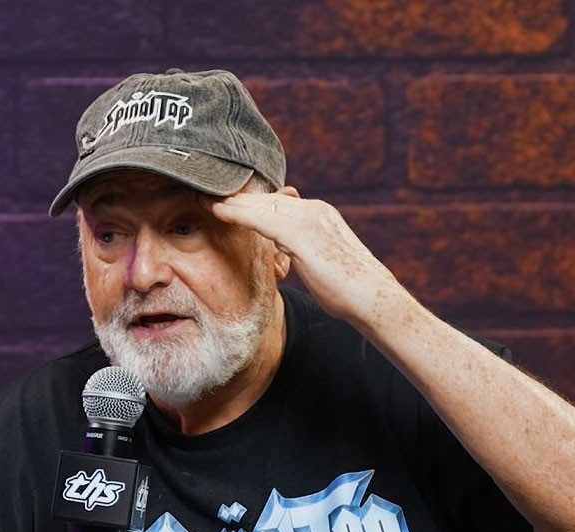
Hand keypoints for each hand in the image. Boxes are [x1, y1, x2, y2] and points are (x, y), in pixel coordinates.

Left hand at [200, 186, 405, 328]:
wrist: (373, 299)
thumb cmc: (346, 290)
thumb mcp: (316, 261)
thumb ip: (297, 249)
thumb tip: (280, 248)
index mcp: (318, 214)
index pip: (275, 201)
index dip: (247, 200)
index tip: (221, 197)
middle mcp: (313, 210)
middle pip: (265, 197)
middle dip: (234, 194)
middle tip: (202, 188)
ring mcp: (310, 218)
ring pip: (261, 204)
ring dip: (229, 200)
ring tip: (201, 194)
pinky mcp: (303, 233)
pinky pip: (262, 219)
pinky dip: (238, 213)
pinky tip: (217, 210)